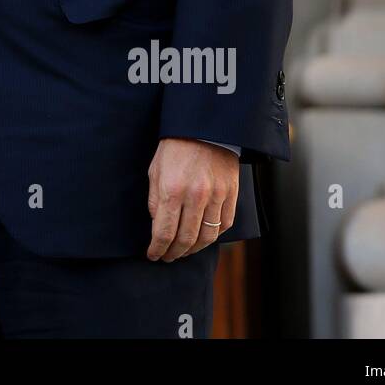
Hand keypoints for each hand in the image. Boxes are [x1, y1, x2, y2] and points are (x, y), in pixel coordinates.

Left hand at [146, 137, 237, 260]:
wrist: (203, 127)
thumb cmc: (174, 147)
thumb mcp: (155, 170)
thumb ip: (155, 200)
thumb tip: (157, 225)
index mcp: (172, 190)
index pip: (164, 232)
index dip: (157, 249)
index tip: (153, 255)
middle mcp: (195, 196)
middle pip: (186, 239)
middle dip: (174, 253)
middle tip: (167, 257)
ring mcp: (216, 196)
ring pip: (207, 237)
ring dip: (193, 249)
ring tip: (184, 251)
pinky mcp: (231, 193)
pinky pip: (225, 224)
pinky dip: (214, 236)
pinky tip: (203, 237)